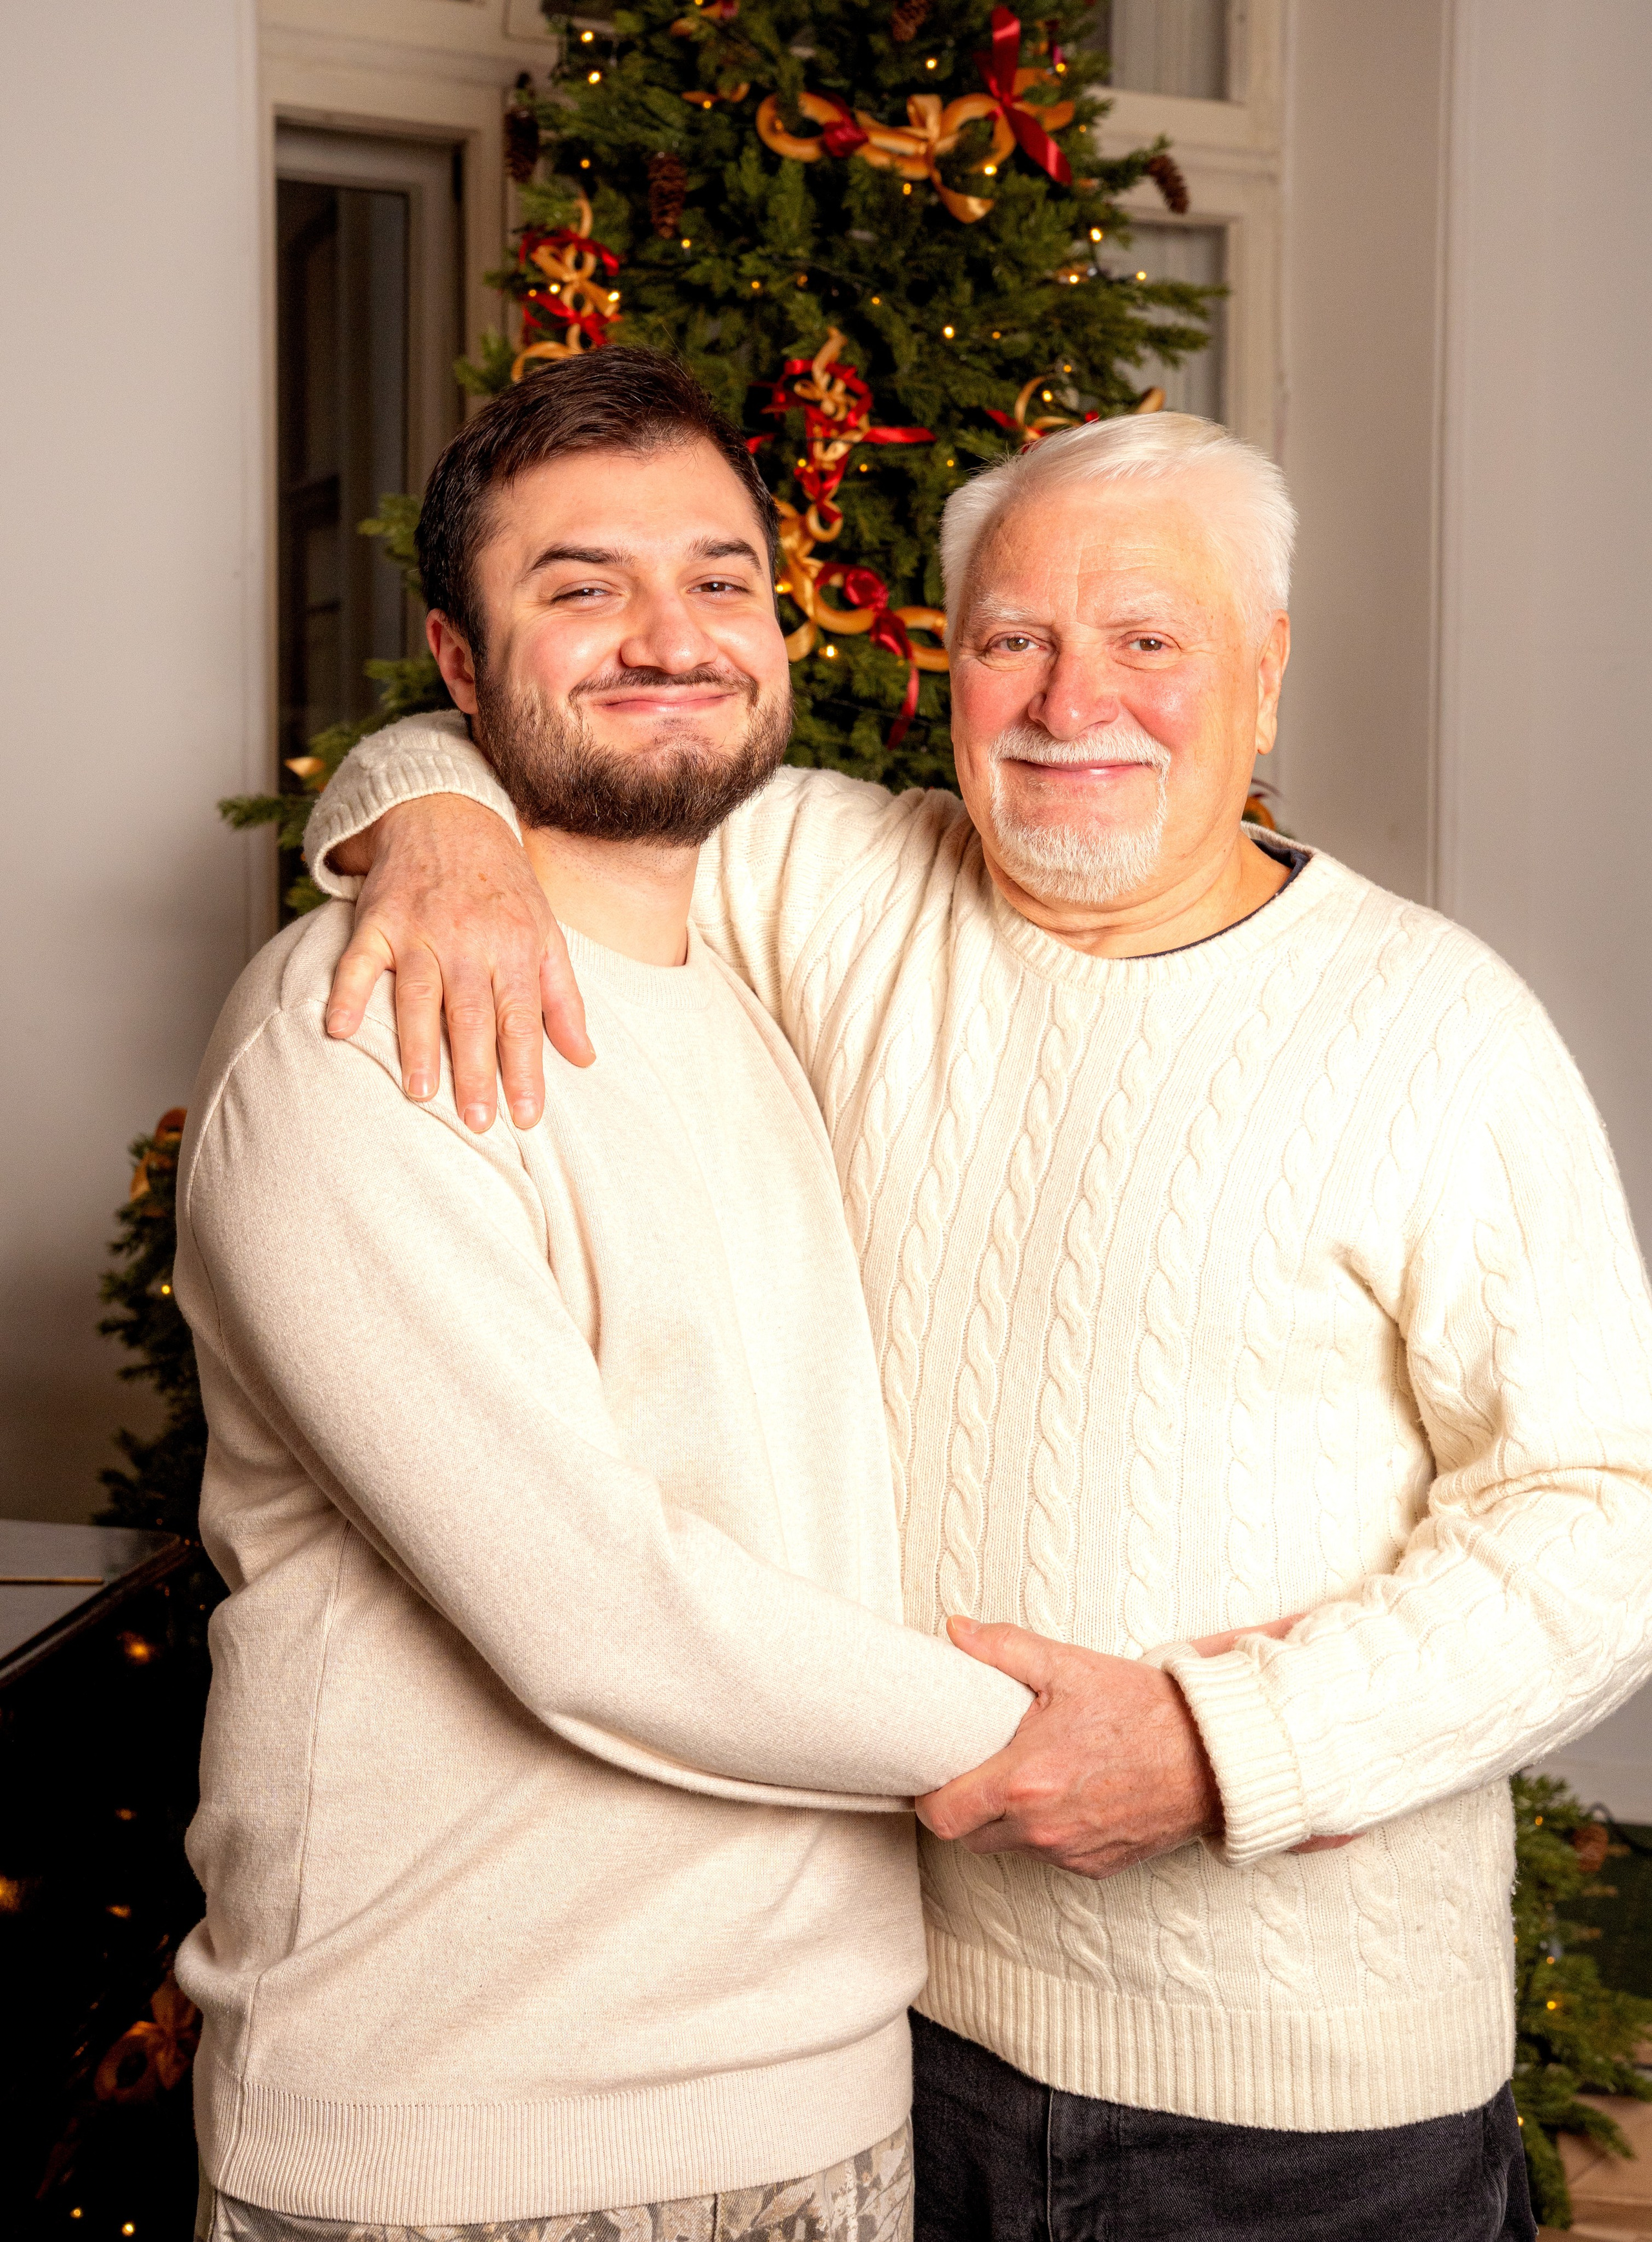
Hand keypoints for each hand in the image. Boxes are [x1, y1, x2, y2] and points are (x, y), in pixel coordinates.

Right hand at [322, 796, 592, 1129]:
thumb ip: (564, 999)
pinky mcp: (377, 919)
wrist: (449, 814)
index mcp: (514, 948)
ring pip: (419, 995)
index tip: (526, 1114)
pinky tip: (338, 1029)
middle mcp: (468, 941)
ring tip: (419, 1091)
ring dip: (418, 1044)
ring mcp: (419, 930)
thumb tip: (584, 1059)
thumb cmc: (504, 888)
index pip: (523, 1019)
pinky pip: (358, 962)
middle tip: (476, 1119)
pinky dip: (346, 994)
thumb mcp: (546, 934)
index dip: (525, 1069)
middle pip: (473, 1015)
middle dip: (476, 1069)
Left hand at [917, 1615, 1353, 1878]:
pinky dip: (1046, 1833)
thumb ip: (1003, 1649)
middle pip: (969, 1836)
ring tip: (1022, 1778)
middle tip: (975, 1769)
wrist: (1212, 1755)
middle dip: (964, 1807)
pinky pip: (1051, 1856)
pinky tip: (1064, 1796)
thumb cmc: (1142, 1709)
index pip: (943, 1815)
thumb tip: (954, 1630)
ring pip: (1009, 1848)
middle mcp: (1043, 1828)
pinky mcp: (1097, 1867)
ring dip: (1005, 1821)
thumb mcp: (1069, 1667)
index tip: (932, 1773)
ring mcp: (1071, 1853)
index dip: (928, 1797)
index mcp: (1025, 1781)